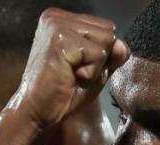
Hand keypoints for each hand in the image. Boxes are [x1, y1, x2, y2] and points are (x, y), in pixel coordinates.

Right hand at [11, 8, 128, 130]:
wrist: (37, 112)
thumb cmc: (63, 93)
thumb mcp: (95, 71)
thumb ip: (111, 56)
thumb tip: (122, 45)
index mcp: (62, 18)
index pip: (106, 27)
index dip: (101, 54)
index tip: (76, 66)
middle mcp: (57, 16)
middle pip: (109, 31)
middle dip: (100, 59)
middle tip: (74, 72)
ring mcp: (57, 26)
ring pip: (106, 41)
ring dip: (95, 66)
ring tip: (72, 74)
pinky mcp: (61, 40)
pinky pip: (98, 54)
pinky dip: (91, 73)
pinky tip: (70, 77)